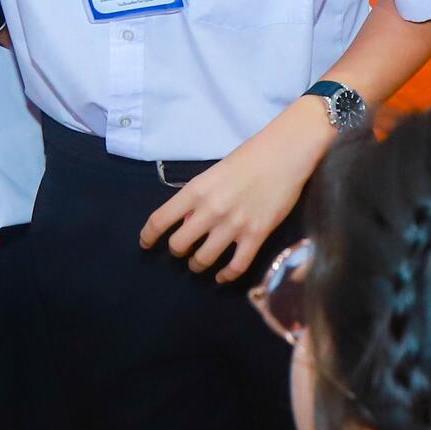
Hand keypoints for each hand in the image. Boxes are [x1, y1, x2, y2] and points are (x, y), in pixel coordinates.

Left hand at [140, 105, 332, 281]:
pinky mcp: (256, 236)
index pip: (160, 220)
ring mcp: (232, 225)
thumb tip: (187, 222)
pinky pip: (235, 267)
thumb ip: (198, 198)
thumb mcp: (214, 173)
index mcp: (195, 191)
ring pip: (202, 260)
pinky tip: (223, 275)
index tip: (146, 244)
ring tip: (200, 264)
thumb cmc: (249, 157)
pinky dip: (226, 276)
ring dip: (198, 265)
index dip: (148, 236)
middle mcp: (209, 211)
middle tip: (183, 251)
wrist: (284, 154)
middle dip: (177, 252)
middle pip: (178, 246)